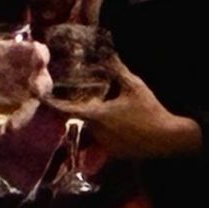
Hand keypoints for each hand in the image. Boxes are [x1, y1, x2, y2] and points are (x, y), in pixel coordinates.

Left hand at [52, 60, 201, 160]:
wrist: (169, 139)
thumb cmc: (150, 111)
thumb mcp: (134, 86)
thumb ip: (117, 70)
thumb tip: (107, 54)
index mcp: (97, 116)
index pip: (65, 111)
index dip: (50, 103)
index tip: (39, 96)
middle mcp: (96, 133)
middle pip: (79, 118)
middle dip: (78, 108)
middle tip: (74, 94)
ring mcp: (105, 145)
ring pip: (90, 129)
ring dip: (92, 119)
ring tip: (99, 107)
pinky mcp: (115, 153)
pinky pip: (102, 140)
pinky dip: (103, 130)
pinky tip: (115, 122)